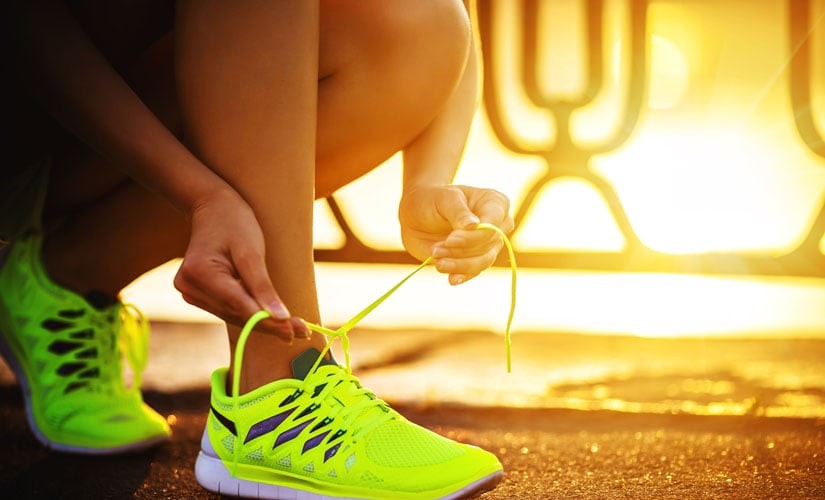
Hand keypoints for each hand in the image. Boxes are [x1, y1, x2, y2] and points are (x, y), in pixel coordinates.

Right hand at [173, 189, 308, 340]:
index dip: (267, 320)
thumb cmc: (234, 223)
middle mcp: (189, 286)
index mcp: (199, 272)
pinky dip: (251, 313)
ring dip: (263, 322)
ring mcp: (190, 292)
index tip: (295, 330)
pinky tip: (274, 317)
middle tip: (303, 331)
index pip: (238, 305)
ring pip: (233, 315)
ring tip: (295, 328)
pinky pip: (229, 309)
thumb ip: (263, 287)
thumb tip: (280, 318)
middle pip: (237, 314)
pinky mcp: (197, 294)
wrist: (213, 208)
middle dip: (270, 323)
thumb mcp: (252, 251)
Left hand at [399, 185, 513, 284]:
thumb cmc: (433, 200)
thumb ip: (459, 212)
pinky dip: (462, 276)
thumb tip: (474, 226)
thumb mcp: (444, 199)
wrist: (417, 215)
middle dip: (461, 251)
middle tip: (435, 250)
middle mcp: (498, 225)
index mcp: (495, 203)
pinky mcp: (475, 259)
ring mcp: (488, 244)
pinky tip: (451, 279)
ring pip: (483, 261)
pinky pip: (474, 272)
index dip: (473, 237)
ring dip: (459, 265)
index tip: (450, 240)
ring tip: (437, 260)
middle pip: (487, 246)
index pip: (493, 226)